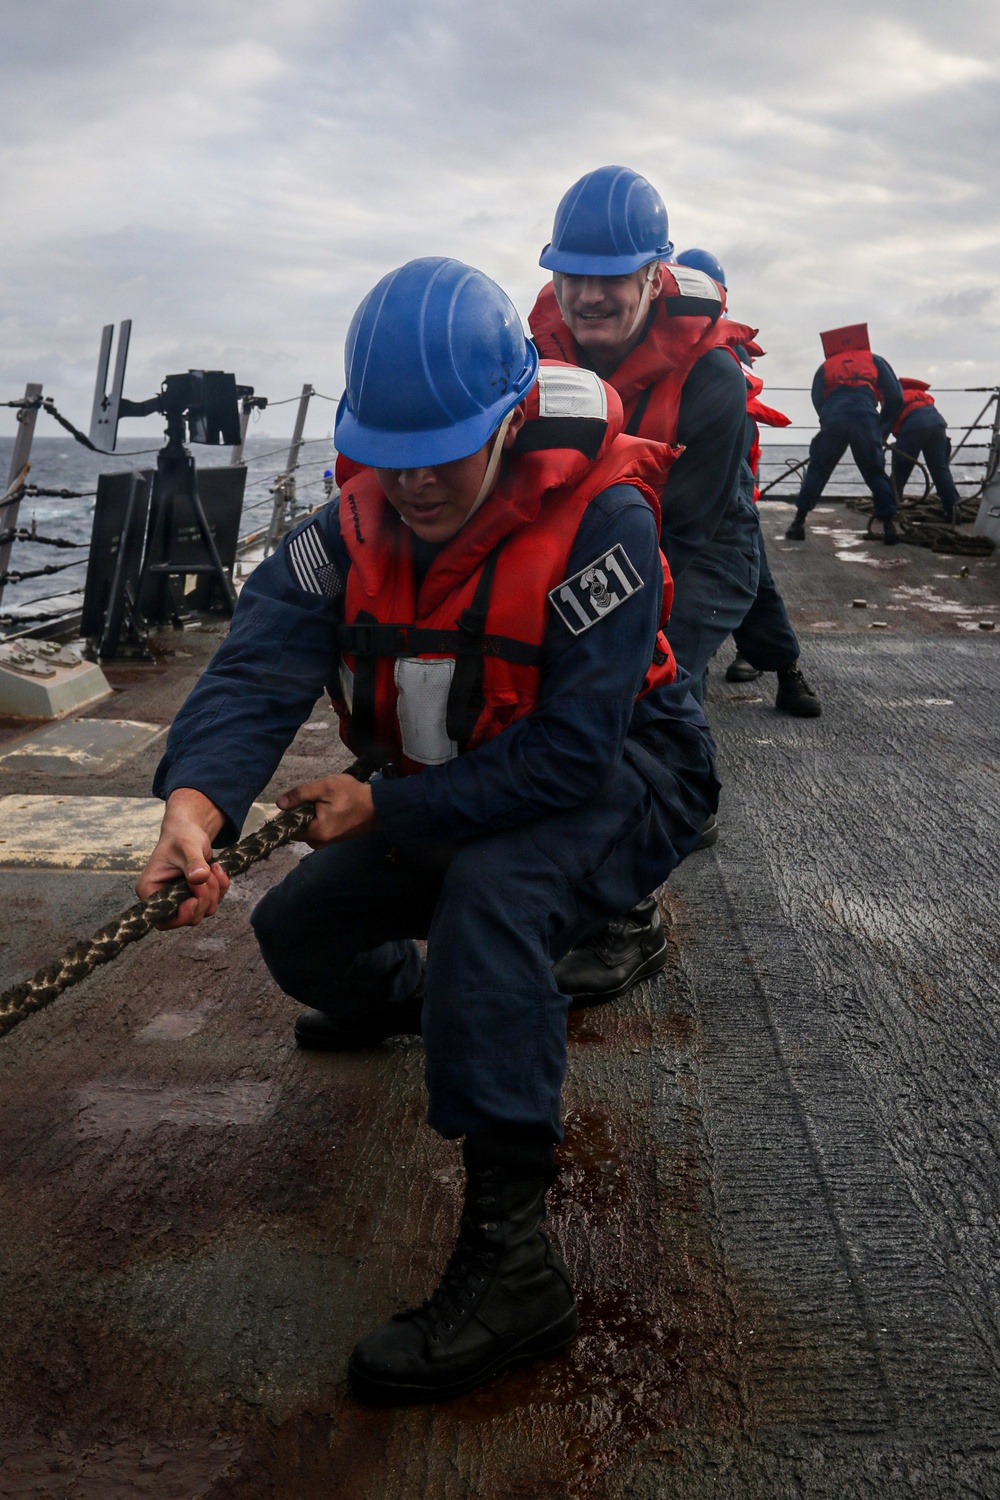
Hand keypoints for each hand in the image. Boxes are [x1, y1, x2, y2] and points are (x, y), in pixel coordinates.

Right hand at [136, 788, 229, 928]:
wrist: (189, 831)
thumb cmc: (181, 836)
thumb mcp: (187, 845)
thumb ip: (193, 862)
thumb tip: (199, 878)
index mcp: (150, 890)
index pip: (163, 920)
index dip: (181, 916)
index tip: (194, 900)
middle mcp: (163, 899)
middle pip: (189, 918)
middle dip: (204, 897)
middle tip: (208, 872)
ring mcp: (180, 900)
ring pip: (204, 911)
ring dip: (214, 891)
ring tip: (212, 867)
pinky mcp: (195, 897)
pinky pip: (213, 902)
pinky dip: (220, 888)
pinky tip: (216, 869)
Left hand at [276, 774, 375, 847]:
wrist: (377, 806)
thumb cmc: (352, 795)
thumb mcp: (325, 787)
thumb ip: (301, 794)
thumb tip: (279, 803)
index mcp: (315, 833)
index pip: (288, 826)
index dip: (289, 811)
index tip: (299, 799)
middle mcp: (318, 842)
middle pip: (297, 826)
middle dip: (302, 811)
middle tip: (318, 798)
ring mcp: (326, 842)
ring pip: (307, 827)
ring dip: (310, 814)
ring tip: (326, 802)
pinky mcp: (332, 839)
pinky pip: (316, 828)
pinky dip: (318, 818)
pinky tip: (330, 808)